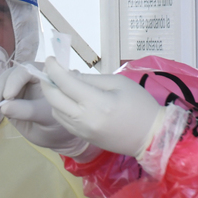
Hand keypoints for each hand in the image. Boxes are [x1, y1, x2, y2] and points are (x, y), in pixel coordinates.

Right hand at [0, 63, 89, 157]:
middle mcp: (28, 78)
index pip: (26, 71)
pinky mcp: (8, 100)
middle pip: (8, 77)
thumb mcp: (46, 117)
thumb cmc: (58, 123)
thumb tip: (4, 107)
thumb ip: (27, 110)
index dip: (14, 81)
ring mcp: (16, 89)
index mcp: (42, 75)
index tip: (8, 96)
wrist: (57, 137)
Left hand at [42, 58, 163, 158]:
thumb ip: (91, 79)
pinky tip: (68, 100)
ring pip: (55, 111)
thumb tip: (70, 76)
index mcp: (97, 103)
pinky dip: (60, 108)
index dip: (54, 69)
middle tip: (50, 72)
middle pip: (54, 99)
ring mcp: (82, 131)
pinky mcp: (83, 138)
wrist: (151, 136)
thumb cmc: (139, 105)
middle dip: (47, 83)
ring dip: (53, 97)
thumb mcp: (118, 83)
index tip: (50, 59)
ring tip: (62, 85)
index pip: (66, 83)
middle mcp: (85, 119)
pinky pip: (63, 121)